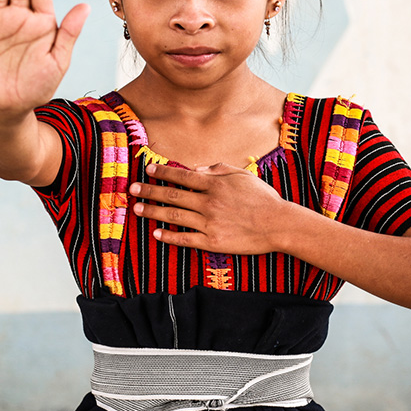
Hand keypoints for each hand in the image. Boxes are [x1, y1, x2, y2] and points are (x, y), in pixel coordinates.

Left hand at [129, 163, 289, 254]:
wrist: (277, 224)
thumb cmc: (262, 198)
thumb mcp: (242, 175)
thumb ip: (217, 169)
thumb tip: (195, 170)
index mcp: (214, 184)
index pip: (182, 176)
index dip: (163, 173)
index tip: (147, 170)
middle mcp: (208, 202)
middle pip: (172, 195)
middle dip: (150, 191)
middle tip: (133, 189)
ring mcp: (208, 223)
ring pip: (174, 216)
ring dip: (153, 212)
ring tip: (138, 209)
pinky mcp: (212, 241)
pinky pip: (185, 238)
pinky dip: (169, 236)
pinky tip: (156, 233)